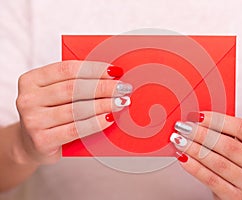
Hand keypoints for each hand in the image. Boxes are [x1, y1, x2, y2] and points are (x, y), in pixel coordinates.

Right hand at [15, 61, 131, 164]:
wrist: (31, 144)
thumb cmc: (49, 114)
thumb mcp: (54, 94)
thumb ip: (74, 83)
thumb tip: (110, 76)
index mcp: (31, 80)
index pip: (67, 69)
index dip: (94, 69)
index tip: (114, 71)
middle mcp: (28, 99)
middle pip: (73, 89)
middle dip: (103, 87)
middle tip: (123, 88)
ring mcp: (33, 120)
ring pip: (76, 109)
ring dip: (103, 105)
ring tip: (120, 102)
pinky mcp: (42, 140)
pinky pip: (75, 129)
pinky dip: (95, 123)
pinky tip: (109, 118)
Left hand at [170, 111, 241, 199]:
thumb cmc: (240, 158)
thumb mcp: (240, 141)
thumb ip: (224, 130)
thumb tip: (196, 118)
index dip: (217, 120)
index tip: (197, 116)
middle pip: (229, 146)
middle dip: (201, 134)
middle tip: (183, 127)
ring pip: (218, 163)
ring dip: (194, 149)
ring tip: (179, 140)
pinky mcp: (237, 197)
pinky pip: (211, 180)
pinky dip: (194, 167)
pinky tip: (183, 157)